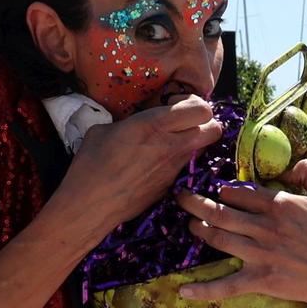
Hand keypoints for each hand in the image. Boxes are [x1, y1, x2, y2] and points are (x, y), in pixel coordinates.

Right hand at [56, 96, 222, 233]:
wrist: (91, 204)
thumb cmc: (90, 163)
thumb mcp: (104, 129)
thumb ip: (130, 122)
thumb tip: (136, 123)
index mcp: (153, 125)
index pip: (200, 109)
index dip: (194, 104)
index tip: (176, 105)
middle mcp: (171, 146)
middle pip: (215, 129)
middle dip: (206, 122)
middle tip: (185, 122)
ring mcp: (175, 168)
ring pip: (204, 149)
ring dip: (195, 141)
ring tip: (171, 141)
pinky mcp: (172, 185)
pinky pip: (187, 166)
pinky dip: (181, 160)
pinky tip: (159, 161)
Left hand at [174, 160, 306, 307]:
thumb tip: (290, 164)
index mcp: (280, 205)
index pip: (238, 192)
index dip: (221, 189)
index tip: (214, 188)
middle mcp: (266, 228)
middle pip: (220, 212)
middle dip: (195, 203)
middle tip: (181, 198)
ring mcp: (261, 255)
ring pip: (218, 239)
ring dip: (199, 230)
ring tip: (191, 225)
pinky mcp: (261, 280)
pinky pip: (228, 285)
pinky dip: (205, 289)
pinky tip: (183, 291)